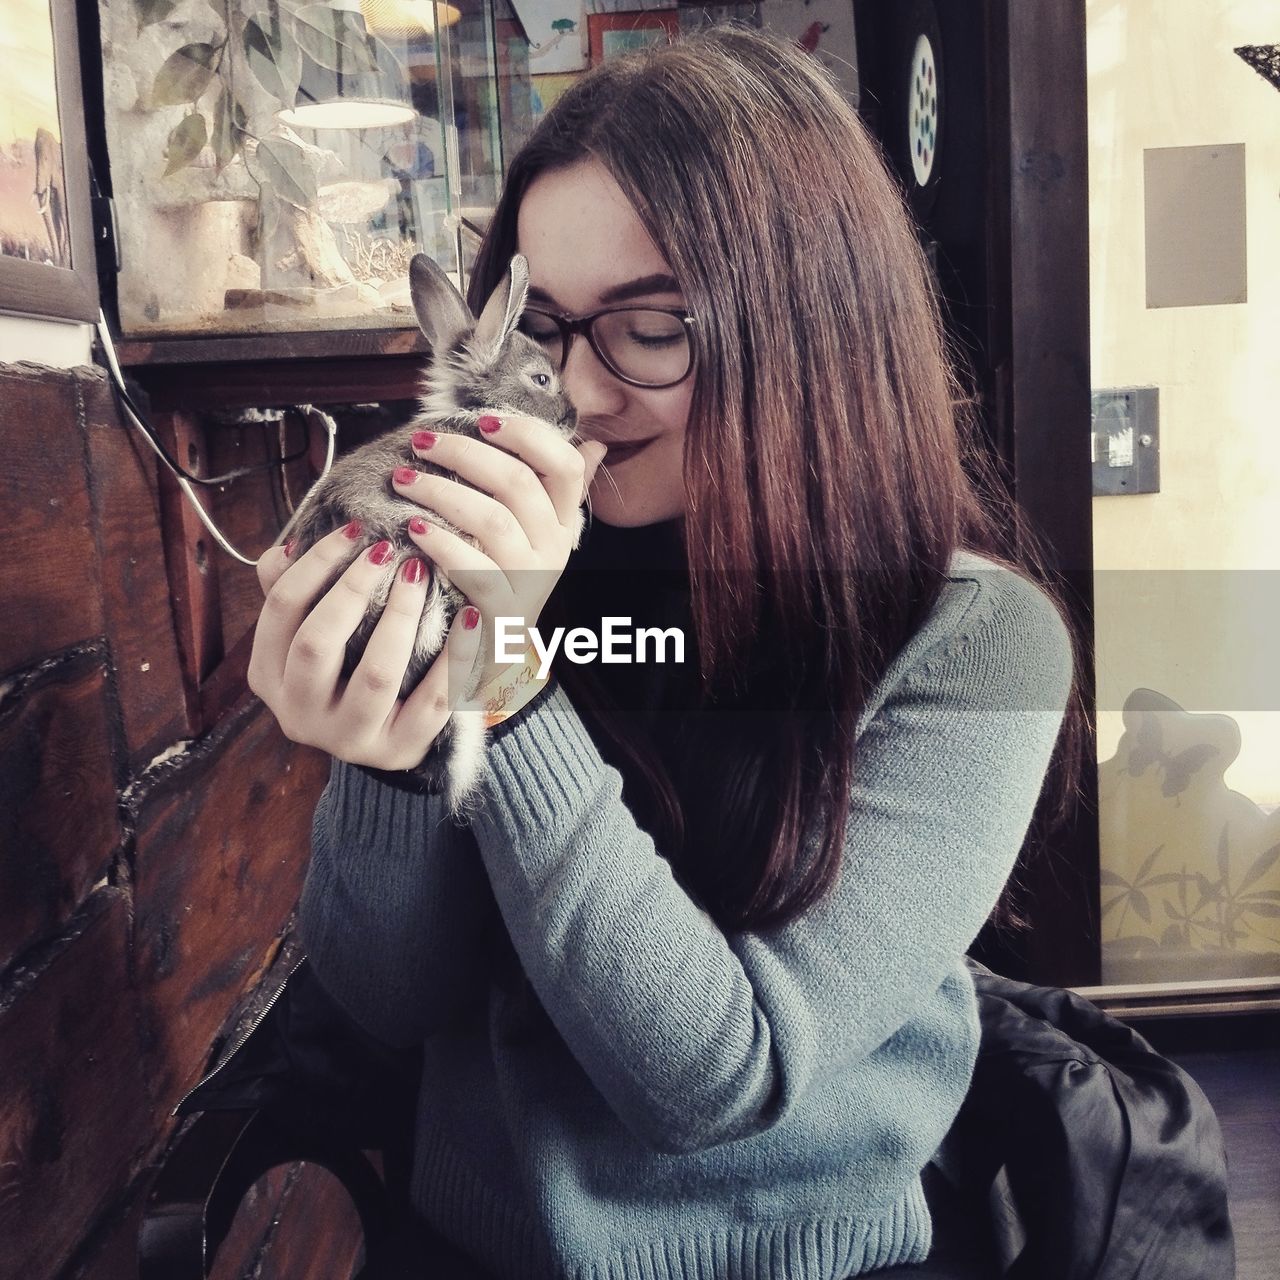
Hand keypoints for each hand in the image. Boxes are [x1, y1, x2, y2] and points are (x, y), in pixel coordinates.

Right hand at [248, 526, 483, 769]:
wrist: (387, 736)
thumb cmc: (346, 668)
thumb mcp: (312, 633)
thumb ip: (297, 593)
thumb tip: (288, 546)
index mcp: (269, 675)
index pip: (281, 609)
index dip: (315, 563)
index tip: (355, 528)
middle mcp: (299, 712)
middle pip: (316, 642)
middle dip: (353, 588)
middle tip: (387, 549)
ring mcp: (348, 737)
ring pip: (376, 675)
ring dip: (401, 616)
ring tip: (421, 574)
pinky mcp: (398, 750)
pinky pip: (433, 701)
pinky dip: (455, 656)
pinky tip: (471, 616)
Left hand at [394, 414, 606, 687]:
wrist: (494, 656)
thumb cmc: (504, 581)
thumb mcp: (536, 536)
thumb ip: (556, 490)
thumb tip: (595, 445)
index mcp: (563, 523)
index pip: (566, 465)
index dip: (527, 435)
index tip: (482, 420)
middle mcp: (554, 549)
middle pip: (519, 484)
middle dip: (464, 454)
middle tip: (422, 442)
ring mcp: (530, 581)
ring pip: (493, 519)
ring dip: (442, 491)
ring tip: (404, 479)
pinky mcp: (502, 612)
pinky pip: (474, 569)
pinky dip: (442, 544)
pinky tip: (414, 528)